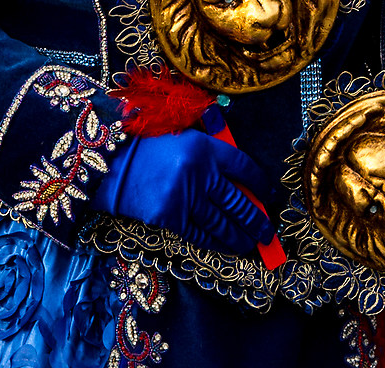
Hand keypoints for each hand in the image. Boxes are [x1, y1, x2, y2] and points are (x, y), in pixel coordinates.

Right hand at [99, 118, 274, 255]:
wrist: (112, 166)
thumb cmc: (149, 149)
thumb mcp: (184, 137)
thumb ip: (212, 152)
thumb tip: (242, 182)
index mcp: (205, 147)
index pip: (244, 167)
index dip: (261, 184)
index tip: (272, 197)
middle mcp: (199, 172)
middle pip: (238, 201)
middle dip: (256, 220)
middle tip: (268, 232)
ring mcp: (185, 197)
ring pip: (222, 223)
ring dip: (240, 237)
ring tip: (252, 245)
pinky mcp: (171, 217)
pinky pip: (200, 235)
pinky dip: (216, 243)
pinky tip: (227, 248)